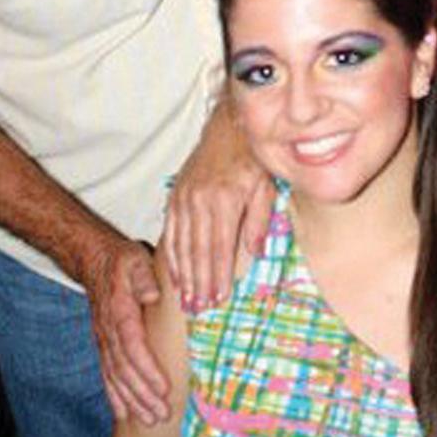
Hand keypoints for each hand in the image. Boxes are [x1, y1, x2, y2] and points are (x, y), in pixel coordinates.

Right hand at [80, 235, 167, 423]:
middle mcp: (109, 332)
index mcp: (120, 312)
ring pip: (116, 377)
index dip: (148, 370)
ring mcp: (104, 341)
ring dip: (133, 401)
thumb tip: (152, 294)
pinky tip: (125, 414)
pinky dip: (115, 396)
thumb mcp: (136, 259)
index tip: (164, 389)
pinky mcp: (104, 346)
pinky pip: (107, 375)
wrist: (93, 261)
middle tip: (163, 415)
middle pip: (125, 370)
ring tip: (151, 420)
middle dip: (143, 396)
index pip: (134, 347)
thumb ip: (144, 276)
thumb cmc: (122, 261)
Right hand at [164, 124, 272, 312]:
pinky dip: (171, 254)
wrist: (228, 128)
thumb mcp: (265, 187)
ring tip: (185, 299)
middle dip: (198, 282)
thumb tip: (254, 253)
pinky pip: (171, 230)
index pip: (220, 246)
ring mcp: (184, 197)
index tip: (219, 298)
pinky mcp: (176, 195)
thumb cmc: (252, 159)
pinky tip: (174, 273)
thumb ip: (259, 220)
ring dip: (183, 274)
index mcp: (225, 199)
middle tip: (198, 307)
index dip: (219, 274)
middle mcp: (200, 200)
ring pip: (181, 243)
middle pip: (198, 250)